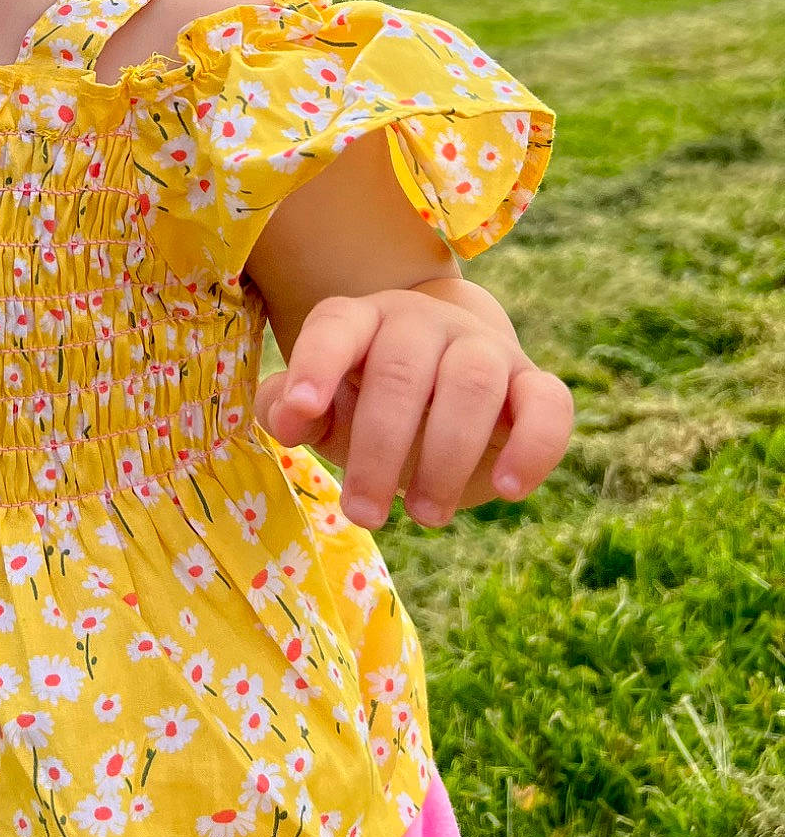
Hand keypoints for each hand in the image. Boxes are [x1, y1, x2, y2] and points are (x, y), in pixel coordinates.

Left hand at [253, 287, 573, 529]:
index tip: (301, 417)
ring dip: (447, 457)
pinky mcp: (533, 382)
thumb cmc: (368, 397)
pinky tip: (508, 489)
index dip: (316, 365)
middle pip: (402, 370)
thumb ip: (292, 406)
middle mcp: (423, 321)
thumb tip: (288, 420)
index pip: (336, 326)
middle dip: (379, 448)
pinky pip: (548, 403)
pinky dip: (534, 446)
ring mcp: (483, 347)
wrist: (445, 380)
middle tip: (364, 514)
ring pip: (472, 383)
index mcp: (363, 320)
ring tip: (425, 515)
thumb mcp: (325, 405)